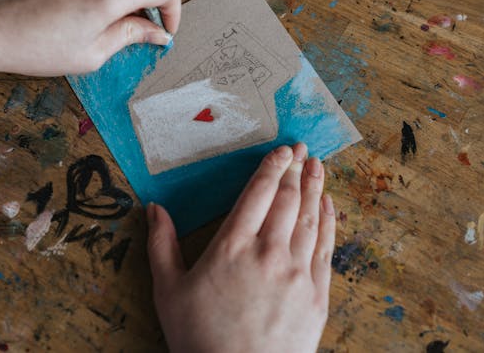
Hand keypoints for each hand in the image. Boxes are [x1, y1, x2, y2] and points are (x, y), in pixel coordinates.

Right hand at [147, 143, 334, 352]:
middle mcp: (268, 253)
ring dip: (314, 188)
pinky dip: (328, 221)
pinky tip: (328, 205)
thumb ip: (161, 245)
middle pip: (286, 199)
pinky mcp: (316, 294)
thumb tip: (154, 208)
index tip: (280, 151)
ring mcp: (297, 273)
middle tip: (300, 149)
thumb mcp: (168, 292)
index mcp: (232, 247)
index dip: (271, 167)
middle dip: (295, 170)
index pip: (257, 194)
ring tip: (317, 166)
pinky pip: (325, 247)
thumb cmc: (199, 339)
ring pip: (309, 218)